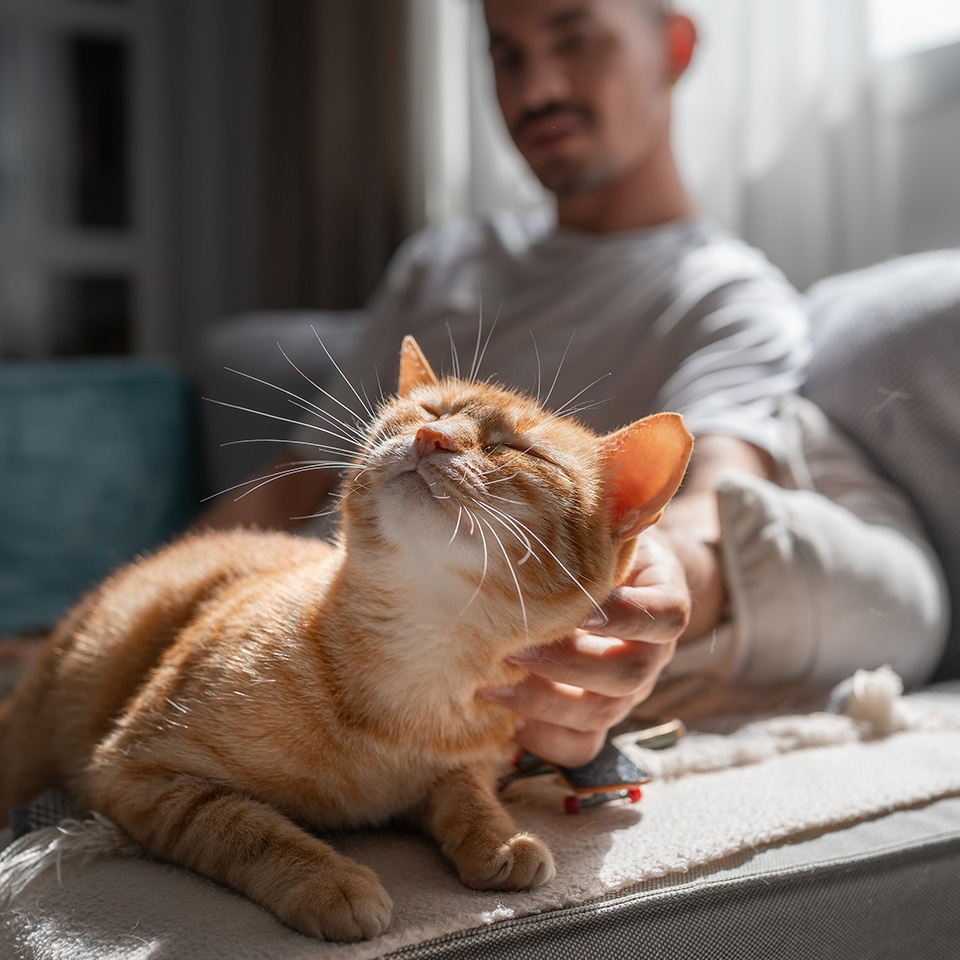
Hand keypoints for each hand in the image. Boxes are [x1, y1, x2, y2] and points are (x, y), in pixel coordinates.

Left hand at [481, 531, 691, 766]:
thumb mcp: (603, 530)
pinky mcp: (597, 717)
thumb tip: (533, 514)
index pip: (667, 616)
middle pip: (628, 674)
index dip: (628, 616)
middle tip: (514, 648)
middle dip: (567, 664)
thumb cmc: (596, 548)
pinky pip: (582, 747)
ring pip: (601, 714)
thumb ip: (590, 530)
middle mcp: (651, 654)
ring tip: (491, 685)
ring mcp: (626, 692)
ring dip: (543, 702)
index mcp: (663, 602)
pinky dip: (546, 740)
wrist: (606, 580)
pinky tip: (508, 721)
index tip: (585, 607)